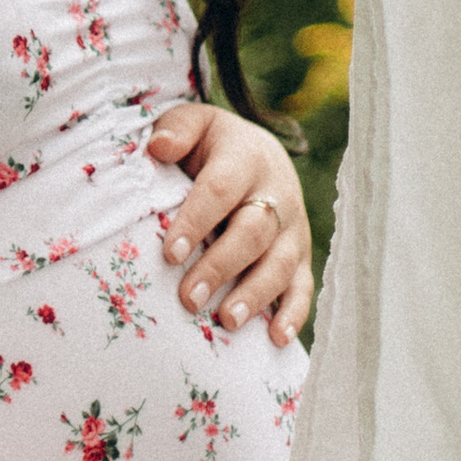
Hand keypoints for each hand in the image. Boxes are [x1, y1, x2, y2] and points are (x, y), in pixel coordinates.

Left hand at [150, 100, 312, 343]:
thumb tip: (157, 147)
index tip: (170, 254)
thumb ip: (175, 128)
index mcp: (245, 158)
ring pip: (281, 263)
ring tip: (226, 322)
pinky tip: (276, 337)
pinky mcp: (301, 255)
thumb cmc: (211, 145)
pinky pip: (303, 285)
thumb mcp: (193, 123)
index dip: (195, 221)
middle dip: (220, 267)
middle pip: (252, 232)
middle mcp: (276, 192)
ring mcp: (293, 227)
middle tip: (188, 298)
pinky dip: (293, 312)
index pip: (219, 190)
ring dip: (255, 295)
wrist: (256, 151)